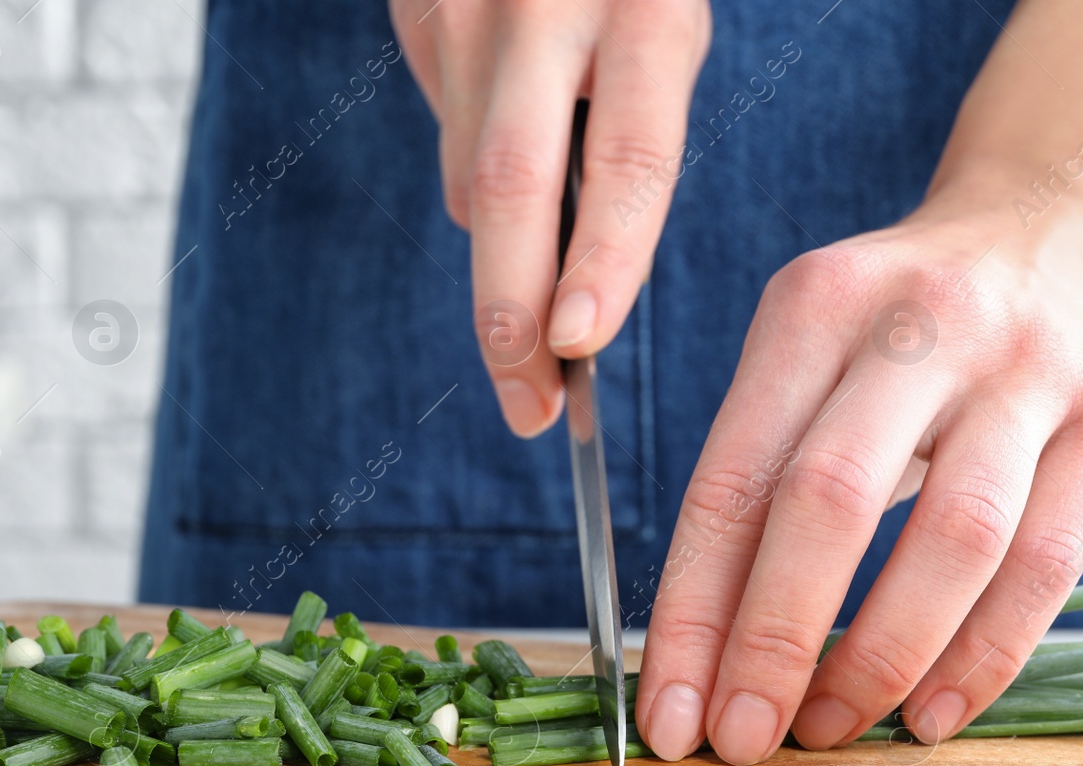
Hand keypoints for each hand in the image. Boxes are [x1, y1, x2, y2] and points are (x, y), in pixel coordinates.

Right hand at [390, 0, 710, 435]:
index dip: (603, 265)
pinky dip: (481, 170)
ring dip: (504, 247)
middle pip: (511, 193)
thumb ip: (632, 115)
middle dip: (511, 320)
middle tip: (532, 408)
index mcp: (645, 5)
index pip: (627, 163)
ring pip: (472, 181)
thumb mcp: (666, 12)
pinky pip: (449, 135)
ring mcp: (462, 16)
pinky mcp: (417, 19)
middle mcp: (543, 12)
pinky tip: (513, 136)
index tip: (579, 349)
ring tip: (541, 269)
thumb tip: (568, 267)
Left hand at [636, 192, 1082, 763]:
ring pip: (956, 539)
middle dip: (773, 640)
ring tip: (826, 732)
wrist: (1055, 221)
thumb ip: (756, 469)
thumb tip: (700, 645)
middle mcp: (917, 329)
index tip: (665, 710)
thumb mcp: (806, 348)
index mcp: (812, 310)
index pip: (730, 481)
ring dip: (882, 657)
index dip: (691, 610)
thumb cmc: (895, 322)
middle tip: (739, 742)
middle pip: (829, 501)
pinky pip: (1048, 560)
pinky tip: (930, 713)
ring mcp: (1027, 372)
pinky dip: (985, 653)